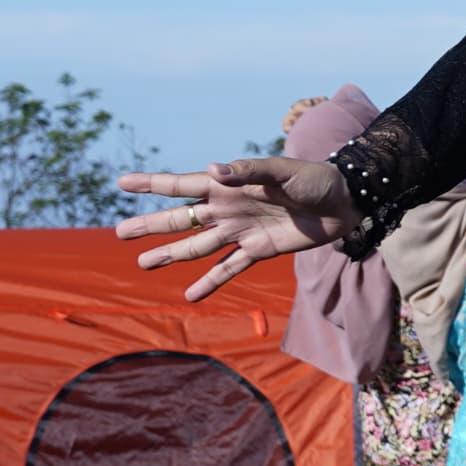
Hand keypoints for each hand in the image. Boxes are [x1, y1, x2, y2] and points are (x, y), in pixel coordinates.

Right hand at [117, 156, 359, 299]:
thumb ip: (248, 170)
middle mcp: (228, 209)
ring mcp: (241, 231)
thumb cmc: (315, 179)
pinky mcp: (259, 251)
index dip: (152, 184)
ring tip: (143, 263)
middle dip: (151, 225)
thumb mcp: (283, 171)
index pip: (182, 185)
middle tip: (120, 232)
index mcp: (228, 185)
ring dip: (171, 255)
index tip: (121, 183)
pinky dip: (211, 282)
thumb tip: (212, 169)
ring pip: (198, 246)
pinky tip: (191, 296)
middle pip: (182, 220)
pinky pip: (229, 269)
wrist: (345, 203)